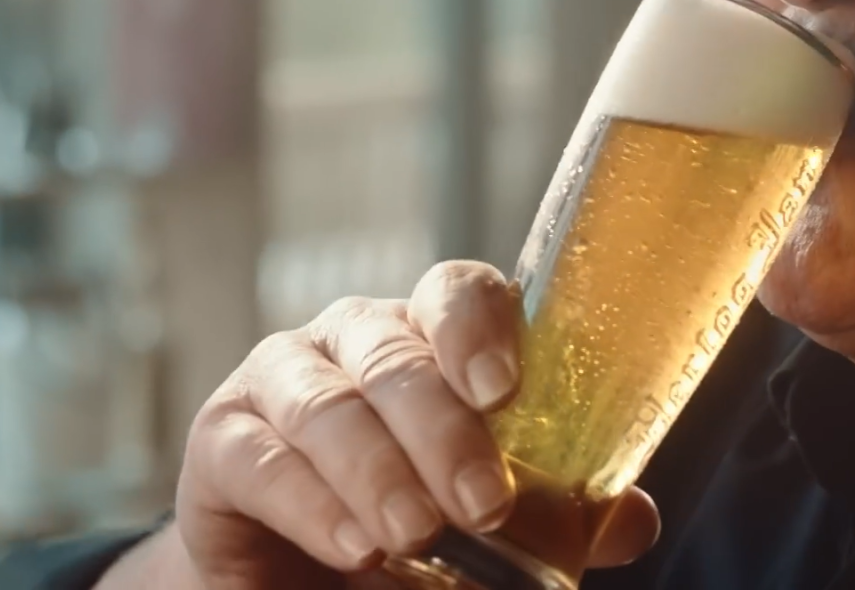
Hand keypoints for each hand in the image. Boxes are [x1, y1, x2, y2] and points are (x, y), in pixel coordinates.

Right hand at [136, 261, 660, 588]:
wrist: (304, 576)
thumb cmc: (412, 523)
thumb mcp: (494, 521)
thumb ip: (561, 510)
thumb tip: (633, 519)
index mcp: (430, 336)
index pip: (456, 293)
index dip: (476, 328)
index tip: (504, 391)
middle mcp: (354, 339)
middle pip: (396, 355)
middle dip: (443, 430)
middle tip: (482, 501)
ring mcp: (281, 377)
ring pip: (329, 404)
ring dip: (377, 470)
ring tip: (414, 533)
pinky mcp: (221, 437)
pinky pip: (260, 457)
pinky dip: (309, 502)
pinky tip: (351, 543)